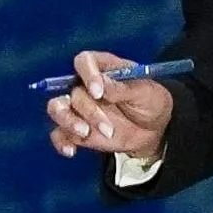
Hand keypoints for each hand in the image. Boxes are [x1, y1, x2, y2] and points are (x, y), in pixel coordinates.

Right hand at [42, 52, 173, 164]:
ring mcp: (79, 108)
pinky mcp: (76, 129)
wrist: (154, 129)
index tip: (98, 92)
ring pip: (57, 109)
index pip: (84, 62)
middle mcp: (85, 85)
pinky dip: (62, 142)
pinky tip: (71, 150)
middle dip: (88, 111)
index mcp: (103, 68)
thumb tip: (102, 85)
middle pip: (73, 92)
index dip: (87, 74)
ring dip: (69, 122)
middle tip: (106, 126)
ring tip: (85, 133)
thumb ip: (122, 88)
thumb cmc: (150, 102)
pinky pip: (59, 134)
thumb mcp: (145, 92)